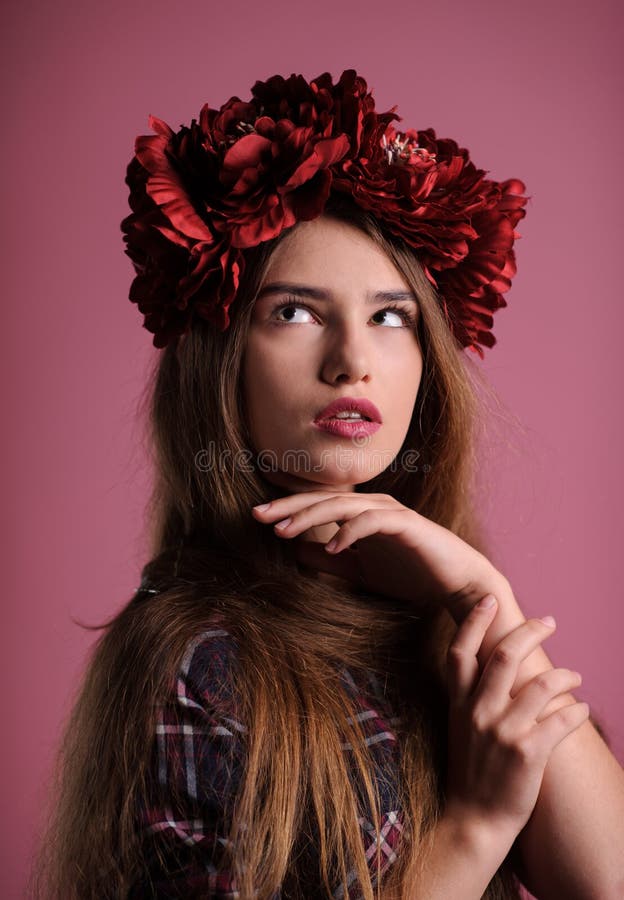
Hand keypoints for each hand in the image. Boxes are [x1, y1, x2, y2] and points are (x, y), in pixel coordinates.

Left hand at [252, 490, 499, 616]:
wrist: (456, 584)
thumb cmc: (410, 574)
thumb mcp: (359, 570)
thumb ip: (329, 560)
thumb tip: (293, 551)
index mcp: (361, 513)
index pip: (317, 505)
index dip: (288, 509)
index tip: (257, 519)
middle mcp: (373, 505)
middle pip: (323, 498)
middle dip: (289, 506)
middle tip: (258, 515)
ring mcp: (391, 512)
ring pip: (343, 505)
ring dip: (311, 516)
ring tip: (283, 531)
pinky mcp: (407, 525)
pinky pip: (372, 521)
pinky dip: (349, 531)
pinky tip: (331, 546)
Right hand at [444, 596, 589, 841]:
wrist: (472, 821)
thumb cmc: (470, 774)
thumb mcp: (460, 729)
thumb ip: (473, 698)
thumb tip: (496, 666)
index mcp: (458, 704)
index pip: (461, 651)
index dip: (475, 622)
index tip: (491, 601)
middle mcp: (478, 712)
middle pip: (505, 655)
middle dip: (531, 631)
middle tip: (549, 621)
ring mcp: (503, 732)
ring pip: (541, 684)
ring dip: (565, 675)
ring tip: (574, 677)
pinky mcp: (528, 753)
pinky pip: (562, 720)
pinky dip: (576, 710)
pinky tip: (582, 709)